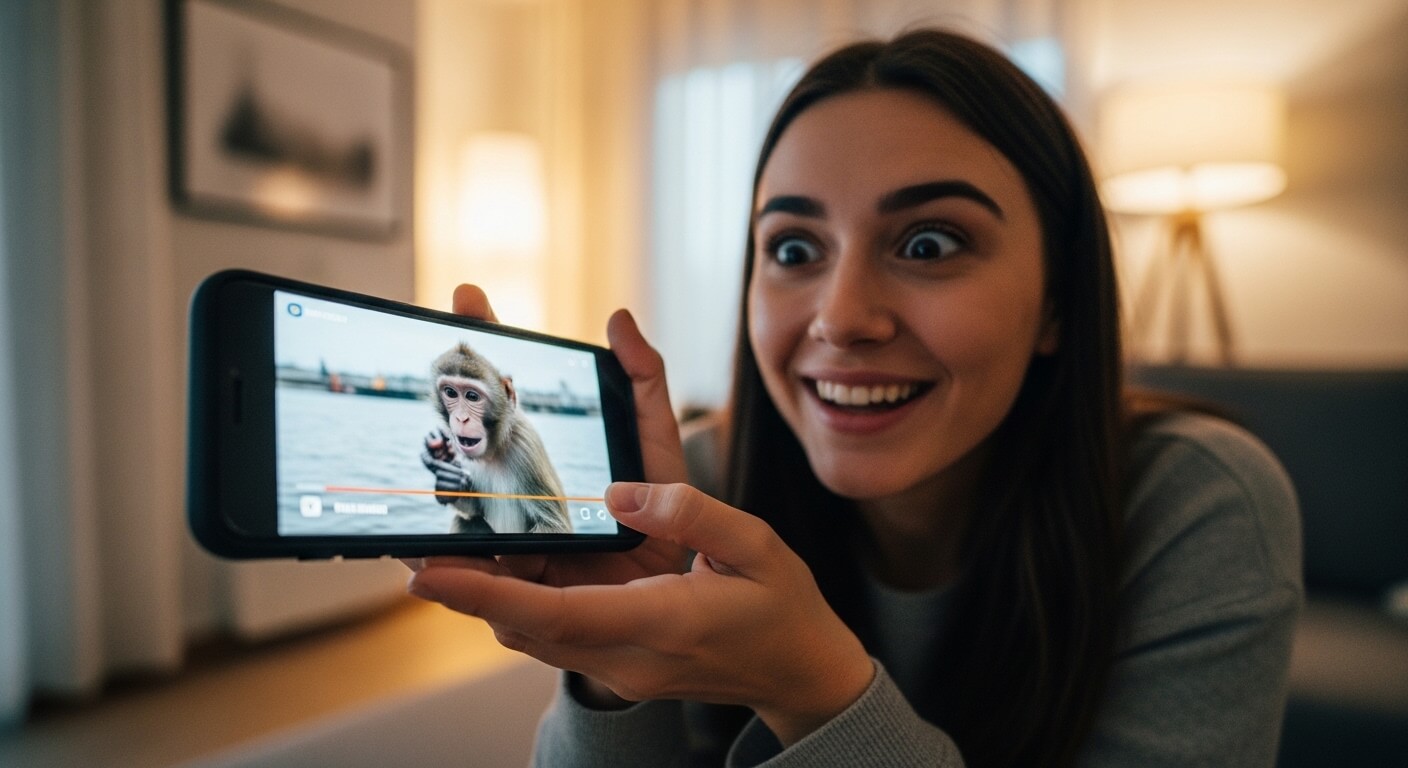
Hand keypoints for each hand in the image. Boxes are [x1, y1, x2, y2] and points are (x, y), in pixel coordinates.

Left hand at [408, 482, 875, 746]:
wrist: (801, 671)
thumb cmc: (783, 607)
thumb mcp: (756, 545)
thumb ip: (690, 512)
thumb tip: (622, 492)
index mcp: (665, 625)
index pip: (558, 615)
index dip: (486, 596)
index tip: (425, 575)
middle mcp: (628, 655)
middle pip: (525, 623)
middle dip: (466, 585)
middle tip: (412, 537)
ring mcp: (619, 663)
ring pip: (530, 629)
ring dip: (487, 591)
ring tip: (446, 538)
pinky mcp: (615, 657)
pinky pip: (552, 628)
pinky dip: (518, 596)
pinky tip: (504, 556)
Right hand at [417, 285, 691, 585]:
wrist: (689, 594)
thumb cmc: (668, 515)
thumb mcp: (657, 445)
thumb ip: (643, 381)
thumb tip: (619, 319)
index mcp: (543, 446)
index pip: (505, 384)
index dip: (487, 339)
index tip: (469, 297)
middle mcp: (515, 485)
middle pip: (470, 436)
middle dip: (452, 394)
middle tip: (440, 358)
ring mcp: (508, 533)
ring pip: (457, 502)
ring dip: (436, 472)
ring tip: (426, 437)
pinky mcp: (513, 585)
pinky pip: (471, 570)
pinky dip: (445, 557)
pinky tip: (429, 543)